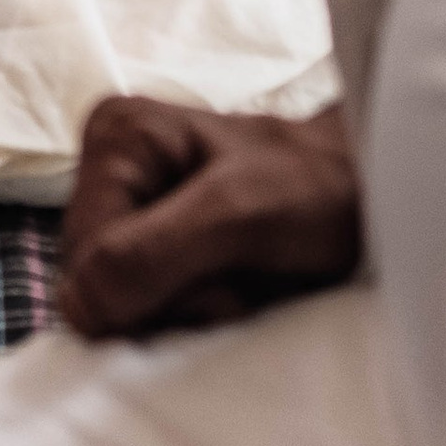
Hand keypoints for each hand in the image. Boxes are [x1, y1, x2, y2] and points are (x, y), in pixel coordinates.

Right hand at [57, 97, 360, 342]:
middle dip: (170, 300)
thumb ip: (156, 253)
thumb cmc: (320, 187)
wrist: (370, 191)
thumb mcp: (242, 214)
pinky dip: (196, 311)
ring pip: (119, 301)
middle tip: (239, 281)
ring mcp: (129, 205)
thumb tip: (76, 307)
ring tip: (245, 279)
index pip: (84, 256)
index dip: (147, 289)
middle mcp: (110, 165)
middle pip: (96, 281)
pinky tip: (238, 286)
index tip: (223, 279)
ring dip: (188, 310)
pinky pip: (145, 304)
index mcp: (117, 135)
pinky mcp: (150, 240)